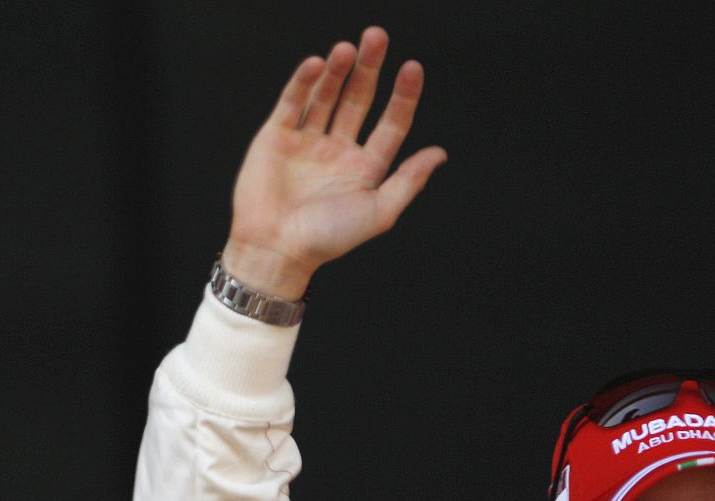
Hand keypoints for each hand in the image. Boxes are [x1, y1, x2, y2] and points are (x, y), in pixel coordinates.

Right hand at [223, 27, 444, 299]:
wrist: (275, 249)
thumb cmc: (326, 240)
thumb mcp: (379, 212)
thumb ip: (409, 181)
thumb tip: (439, 153)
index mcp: (364, 167)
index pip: (390, 123)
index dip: (402, 95)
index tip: (411, 68)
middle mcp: (336, 150)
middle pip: (358, 99)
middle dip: (369, 68)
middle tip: (376, 37)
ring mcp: (305, 142)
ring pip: (325, 96)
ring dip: (337, 71)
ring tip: (346, 49)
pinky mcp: (275, 138)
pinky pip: (292, 103)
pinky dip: (302, 83)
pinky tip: (316, 65)